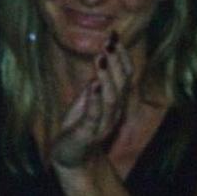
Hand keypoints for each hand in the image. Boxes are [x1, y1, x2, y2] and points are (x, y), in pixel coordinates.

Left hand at [49, 33, 134, 171]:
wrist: (71, 158)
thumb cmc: (80, 127)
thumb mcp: (88, 101)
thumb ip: (98, 83)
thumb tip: (104, 59)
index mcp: (115, 103)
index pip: (125, 78)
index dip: (122, 57)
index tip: (115, 36)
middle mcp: (113, 114)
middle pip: (122, 86)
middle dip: (117, 63)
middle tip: (110, 42)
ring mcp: (101, 125)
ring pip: (111, 100)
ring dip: (107, 78)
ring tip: (102, 59)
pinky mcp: (86, 134)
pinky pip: (93, 117)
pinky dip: (94, 100)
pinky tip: (92, 85)